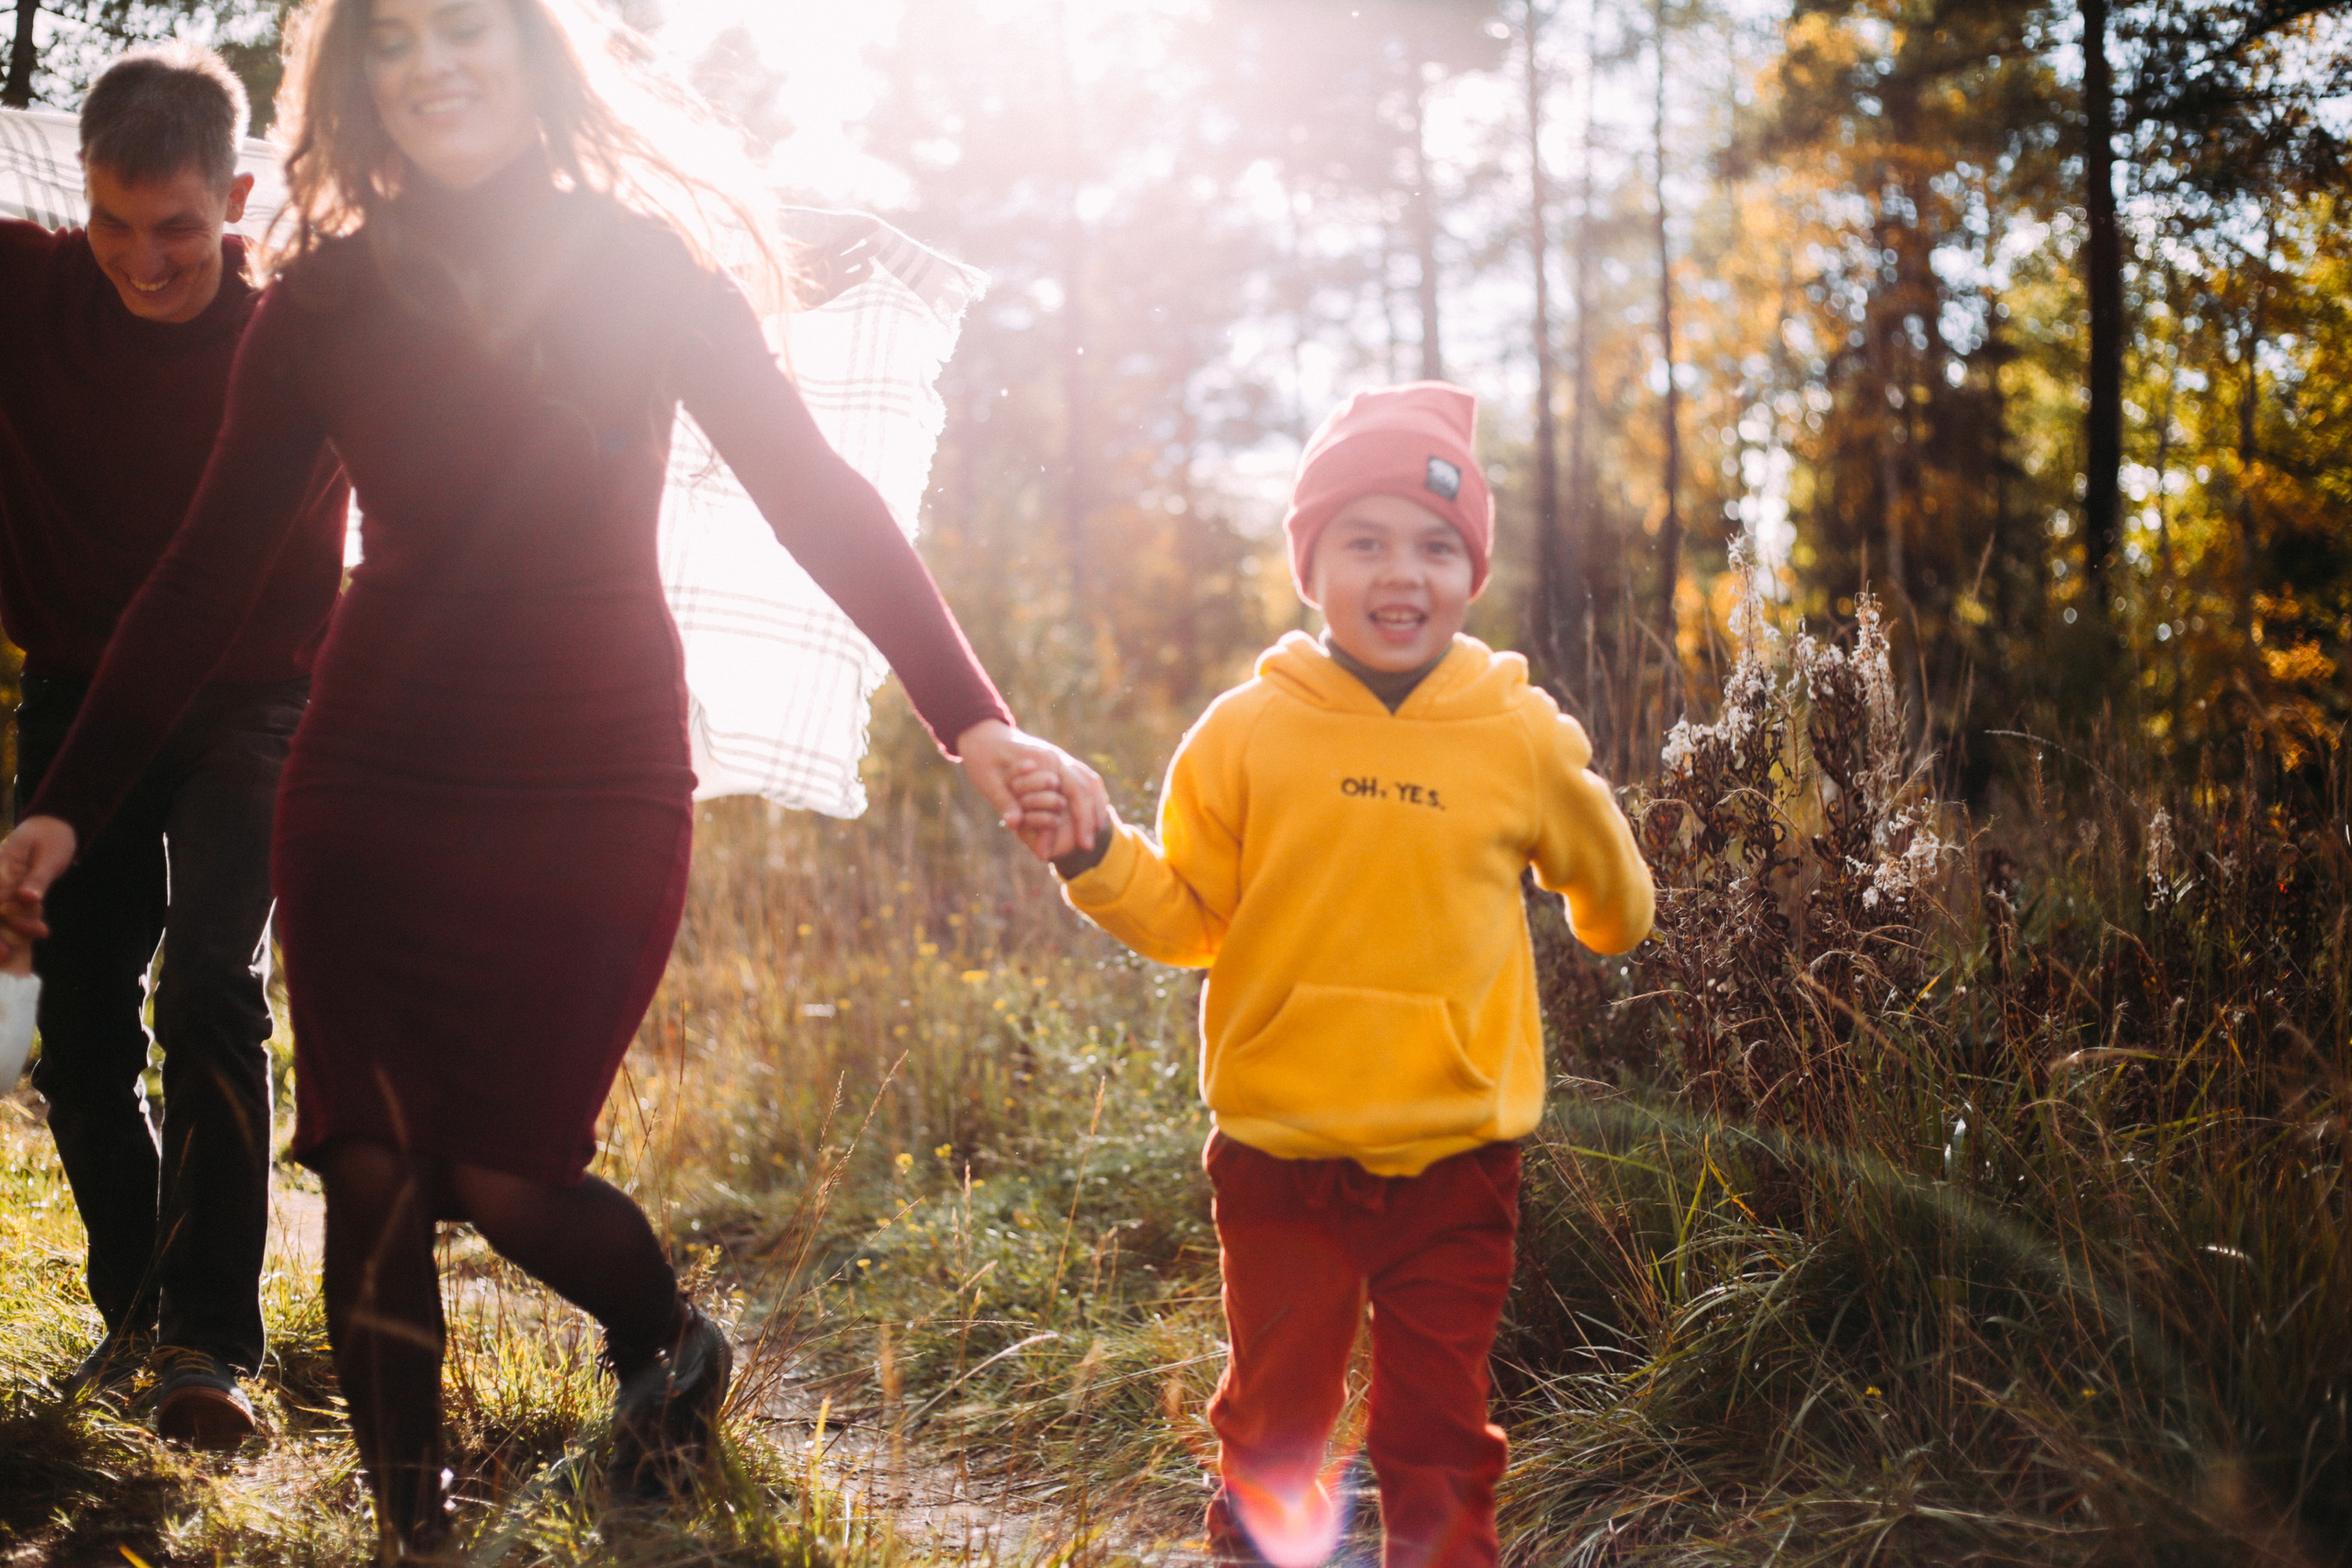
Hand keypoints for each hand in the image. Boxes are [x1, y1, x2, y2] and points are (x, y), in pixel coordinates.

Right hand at [0, 815, 73, 970]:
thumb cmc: (51, 839)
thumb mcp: (49, 857)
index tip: (2, 947)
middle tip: (5, 955)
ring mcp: (0, 888)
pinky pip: (6, 914)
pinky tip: (33, 935)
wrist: (55, 828)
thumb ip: (38, 878)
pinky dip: (15, 927)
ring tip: (14, 953)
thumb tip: (27, 898)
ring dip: (0, 935)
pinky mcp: (10, 894)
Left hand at [954, 720, 1110, 861]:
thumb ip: (1004, 801)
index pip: (1074, 790)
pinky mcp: (1057, 762)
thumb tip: (1015, 824)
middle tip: (1088, 846)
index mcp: (1043, 759)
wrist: (982, 734)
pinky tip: (1091, 813)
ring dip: (1096, 805)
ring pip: (1090, 780)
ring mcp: (1059, 758)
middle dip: (1090, 817)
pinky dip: (1091, 795)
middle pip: (1086, 786)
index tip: (1081, 845)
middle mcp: (1057, 757)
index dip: (1081, 819)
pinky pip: (1083, 777)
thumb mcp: (987, 781)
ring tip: (1095, 831)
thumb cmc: (983, 756)